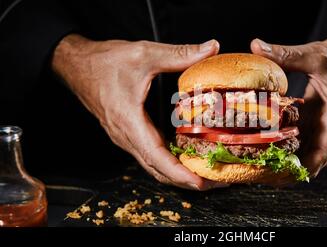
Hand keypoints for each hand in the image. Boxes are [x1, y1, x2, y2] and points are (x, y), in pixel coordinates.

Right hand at [52, 34, 227, 189]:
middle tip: (215, 182)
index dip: (179, 173)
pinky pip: (149, 155)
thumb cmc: (104, 62)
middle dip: (186, 180)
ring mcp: (125, 138)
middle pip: (158, 169)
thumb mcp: (144, 53)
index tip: (199, 183)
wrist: (76, 65)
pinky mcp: (128, 134)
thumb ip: (179, 53)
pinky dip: (169, 163)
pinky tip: (186, 159)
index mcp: (129, 122)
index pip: (156, 157)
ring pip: (153, 165)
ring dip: (178, 174)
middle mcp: (126, 136)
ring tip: (205, 175)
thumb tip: (212, 47)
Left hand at [251, 29, 326, 178]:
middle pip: (314, 157)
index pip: (324, 149)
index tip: (286, 176)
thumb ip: (286, 54)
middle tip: (264, 175)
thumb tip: (256, 45)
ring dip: (290, 160)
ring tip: (263, 167)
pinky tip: (270, 149)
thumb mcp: (316, 54)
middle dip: (292, 169)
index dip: (306, 165)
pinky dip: (291, 146)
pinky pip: (306, 139)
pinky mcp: (320, 120)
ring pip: (309, 150)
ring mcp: (326, 124)